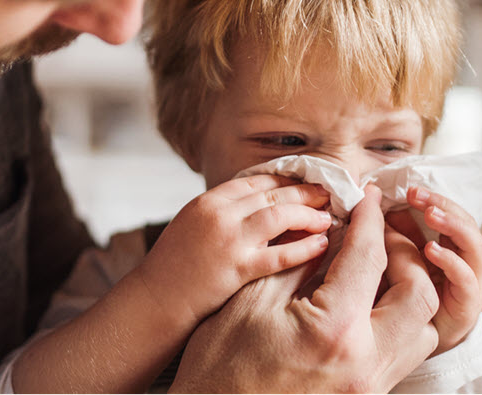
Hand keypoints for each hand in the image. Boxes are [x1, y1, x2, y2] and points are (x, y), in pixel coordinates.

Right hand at [136, 174, 332, 324]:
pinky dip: (303, 248)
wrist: (152, 302)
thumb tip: (260, 208)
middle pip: (273, 193)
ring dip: (308, 215)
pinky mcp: (235, 268)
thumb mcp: (192, 227)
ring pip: (279, 215)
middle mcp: (218, 214)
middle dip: (305, 192)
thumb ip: (224, 214)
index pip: (257, 180)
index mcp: (208, 201)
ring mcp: (227, 239)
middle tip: (328, 194)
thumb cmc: (173, 270)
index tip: (307, 183)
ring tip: (327, 218)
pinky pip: (279, 254)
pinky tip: (320, 245)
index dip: (287, 180)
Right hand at [170, 186, 440, 392]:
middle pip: (420, 295)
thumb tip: (331, 230)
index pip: (369, 258)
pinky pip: (404, 355)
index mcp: (334, 331)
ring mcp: (370, 388)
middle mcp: (365, 364)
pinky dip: (399, 323)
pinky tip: (371, 305)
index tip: (367, 199)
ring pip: (424, 331)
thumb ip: (299, 260)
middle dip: (405, 255)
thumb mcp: (252, 299)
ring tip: (380, 270)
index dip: (369, 219)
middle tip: (379, 234)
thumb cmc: (219, 366)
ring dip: (410, 293)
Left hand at [393, 186, 481, 354]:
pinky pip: (468, 281)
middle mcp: (467, 263)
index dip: (436, 198)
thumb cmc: (398, 298)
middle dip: (445, 205)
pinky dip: (452, 261)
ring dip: (454, 225)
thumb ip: (394, 233)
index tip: (411, 189)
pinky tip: (431, 250)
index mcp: (451, 247)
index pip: (454, 213)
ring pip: (476, 247)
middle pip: (468, 224)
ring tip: (431, 214)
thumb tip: (377, 201)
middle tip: (418, 194)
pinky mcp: (467, 308)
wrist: (405, 347)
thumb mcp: (395, 257)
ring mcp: (471, 284)